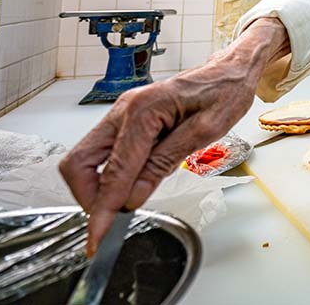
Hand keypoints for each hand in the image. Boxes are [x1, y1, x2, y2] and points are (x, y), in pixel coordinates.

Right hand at [59, 18, 288, 254]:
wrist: (230, 70)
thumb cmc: (224, 93)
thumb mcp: (204, 132)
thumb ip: (164, 163)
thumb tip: (131, 197)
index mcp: (143, 110)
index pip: (113, 170)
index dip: (104, 208)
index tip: (98, 237)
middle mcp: (124, 110)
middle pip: (79, 162)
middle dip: (89, 197)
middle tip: (110, 222)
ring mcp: (122, 114)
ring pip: (87, 159)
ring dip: (97, 188)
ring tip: (123, 207)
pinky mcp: (127, 121)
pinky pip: (105, 153)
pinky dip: (109, 175)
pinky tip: (131, 186)